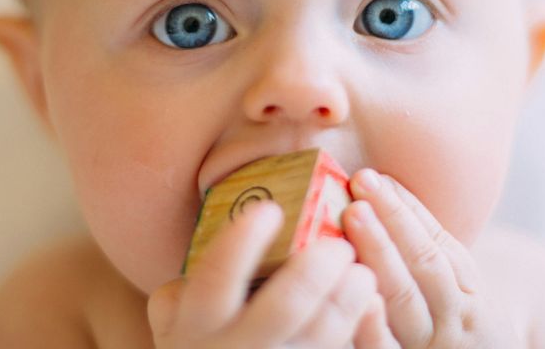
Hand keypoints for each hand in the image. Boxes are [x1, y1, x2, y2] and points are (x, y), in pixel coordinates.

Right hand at [147, 201, 395, 348]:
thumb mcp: (176, 324)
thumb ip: (186, 286)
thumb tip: (219, 236)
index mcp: (197, 324)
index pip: (217, 275)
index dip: (244, 241)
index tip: (270, 210)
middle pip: (286, 306)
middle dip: (318, 267)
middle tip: (338, 245)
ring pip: (324, 334)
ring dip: (349, 297)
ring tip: (362, 272)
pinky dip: (359, 326)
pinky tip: (367, 306)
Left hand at [344, 169, 521, 347]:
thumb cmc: (459, 331)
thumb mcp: (461, 291)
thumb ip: (429, 251)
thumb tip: (384, 191)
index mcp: (469, 292)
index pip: (438, 244)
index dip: (406, 209)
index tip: (375, 176)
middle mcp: (456, 319)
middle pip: (425, 266)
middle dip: (391, 223)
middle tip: (360, 188)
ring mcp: (432, 347)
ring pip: (408, 300)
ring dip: (380, 256)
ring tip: (353, 218)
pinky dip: (374, 326)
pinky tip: (359, 300)